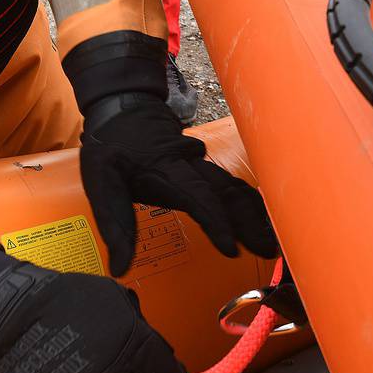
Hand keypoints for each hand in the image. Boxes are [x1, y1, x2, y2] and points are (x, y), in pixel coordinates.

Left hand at [80, 93, 276, 275]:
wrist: (122, 104)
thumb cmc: (111, 146)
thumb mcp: (101, 183)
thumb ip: (114, 225)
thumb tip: (120, 269)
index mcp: (166, 169)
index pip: (197, 197)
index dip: (215, 222)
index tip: (232, 248)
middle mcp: (190, 166)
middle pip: (225, 194)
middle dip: (248, 222)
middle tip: (268, 250)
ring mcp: (200, 163)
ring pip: (233, 188)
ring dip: (253, 214)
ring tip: (271, 241)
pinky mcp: (203, 165)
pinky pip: (230, 184)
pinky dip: (248, 202)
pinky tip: (262, 218)